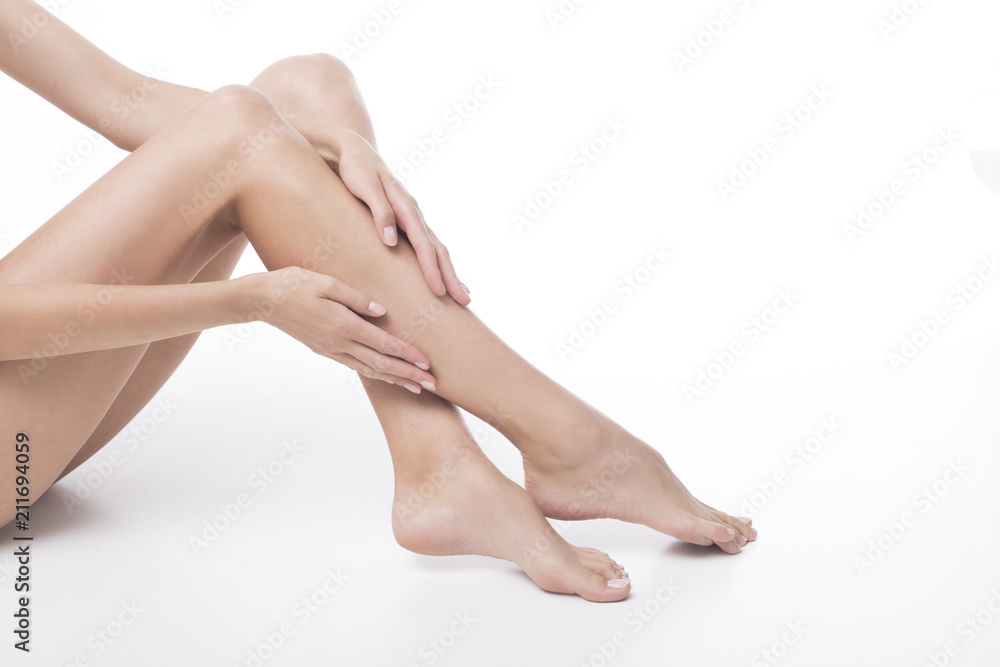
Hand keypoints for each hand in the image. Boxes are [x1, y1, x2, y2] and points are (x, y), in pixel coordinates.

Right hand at [248, 267, 436, 392]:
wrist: (263, 301)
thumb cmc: (295, 284)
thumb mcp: (327, 282)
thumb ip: (356, 298)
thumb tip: (382, 312)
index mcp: (342, 325)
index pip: (383, 345)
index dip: (407, 355)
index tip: (427, 363)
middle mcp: (339, 343)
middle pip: (381, 364)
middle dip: (409, 375)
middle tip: (433, 384)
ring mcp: (331, 350)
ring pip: (370, 370)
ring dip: (395, 379)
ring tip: (417, 387)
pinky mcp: (325, 351)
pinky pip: (357, 366)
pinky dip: (377, 373)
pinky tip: (388, 375)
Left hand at [326, 128, 470, 305]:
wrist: (353, 151)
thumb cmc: (355, 170)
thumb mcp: (364, 187)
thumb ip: (379, 212)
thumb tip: (391, 241)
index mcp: (406, 206)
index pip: (423, 244)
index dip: (431, 269)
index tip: (438, 291)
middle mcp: (415, 213)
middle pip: (438, 249)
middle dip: (451, 276)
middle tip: (465, 301)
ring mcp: (413, 217)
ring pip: (437, 248)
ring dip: (449, 272)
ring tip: (462, 296)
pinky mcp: (407, 221)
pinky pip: (428, 245)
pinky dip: (438, 263)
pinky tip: (443, 276)